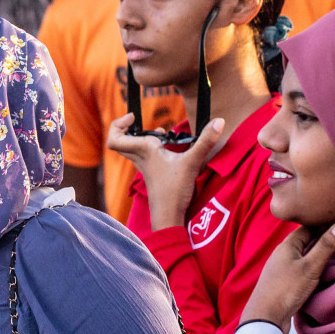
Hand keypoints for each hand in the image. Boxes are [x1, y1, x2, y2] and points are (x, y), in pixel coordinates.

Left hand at [106, 115, 225, 229]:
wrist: (169, 216)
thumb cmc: (174, 191)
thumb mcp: (192, 162)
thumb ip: (205, 141)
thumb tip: (220, 120)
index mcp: (144, 151)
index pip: (114, 139)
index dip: (117, 125)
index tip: (133, 117)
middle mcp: (140, 158)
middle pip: (120, 142)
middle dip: (127, 128)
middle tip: (139, 121)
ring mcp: (145, 167)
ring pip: (132, 148)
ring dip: (141, 137)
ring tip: (162, 133)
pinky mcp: (152, 173)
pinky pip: (143, 155)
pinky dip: (151, 147)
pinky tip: (168, 147)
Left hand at [239, 222, 334, 332]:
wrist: (266, 317)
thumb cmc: (286, 289)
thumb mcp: (310, 266)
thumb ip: (325, 246)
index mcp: (287, 245)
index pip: (308, 227)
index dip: (325, 223)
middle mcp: (282, 254)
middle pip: (306, 240)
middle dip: (324, 238)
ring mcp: (282, 268)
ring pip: (304, 255)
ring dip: (319, 253)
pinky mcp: (284, 282)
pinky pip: (302, 268)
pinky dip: (313, 266)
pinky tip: (323, 270)